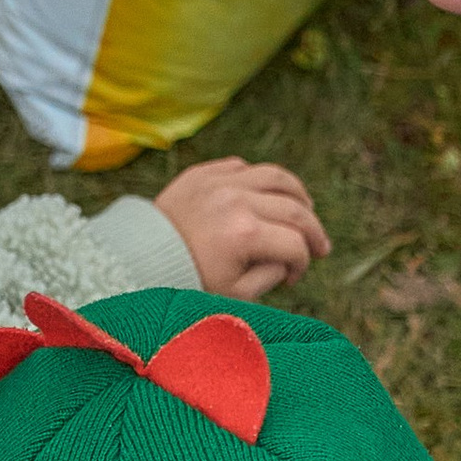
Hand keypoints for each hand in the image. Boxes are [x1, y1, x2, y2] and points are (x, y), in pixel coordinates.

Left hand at [155, 157, 331, 298]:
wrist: (140, 259)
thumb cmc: (186, 281)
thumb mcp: (233, 294)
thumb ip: (270, 276)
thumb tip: (290, 259)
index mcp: (245, 234)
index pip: (295, 244)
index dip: (303, 263)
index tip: (294, 276)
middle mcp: (237, 200)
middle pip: (295, 208)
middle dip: (313, 231)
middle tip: (320, 247)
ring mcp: (221, 181)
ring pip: (277, 176)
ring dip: (298, 195)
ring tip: (306, 210)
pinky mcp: (205, 172)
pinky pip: (245, 167)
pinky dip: (262, 181)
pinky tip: (267, 197)